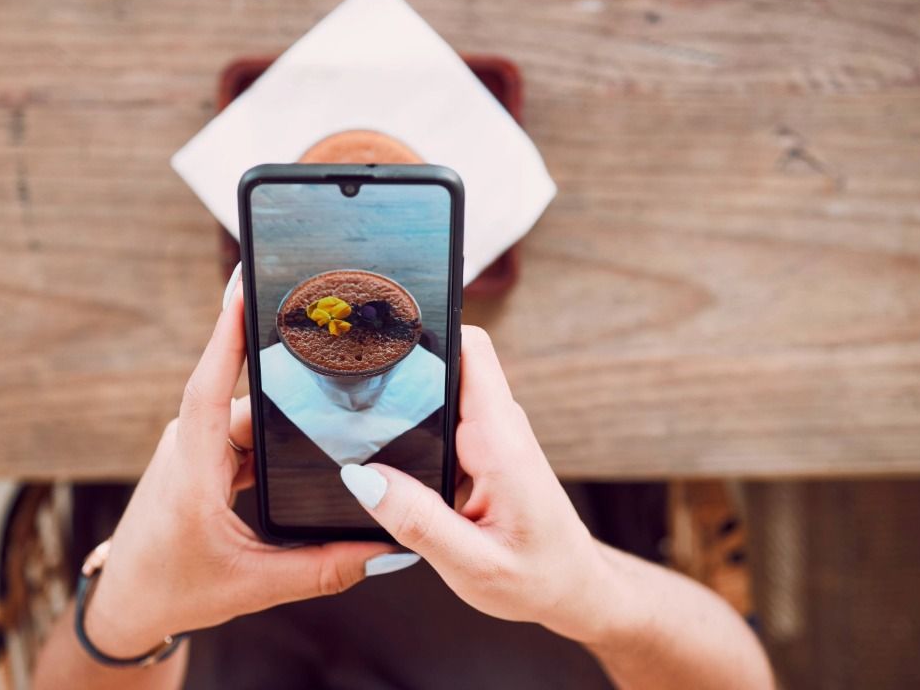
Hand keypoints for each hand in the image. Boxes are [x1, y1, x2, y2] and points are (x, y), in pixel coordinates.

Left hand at [84, 282, 399, 656]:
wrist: (126, 603)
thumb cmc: (172, 590)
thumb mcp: (255, 585)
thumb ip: (323, 569)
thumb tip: (384, 550)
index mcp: (192, 470)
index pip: (207, 386)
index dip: (227, 334)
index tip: (243, 286)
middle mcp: (190, 446)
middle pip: (246, 393)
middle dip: (289, 366)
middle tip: (335, 328)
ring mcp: (194, 448)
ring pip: (249, 411)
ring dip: (287, 402)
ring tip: (339, 379)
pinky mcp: (202, 456)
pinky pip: (243, 428)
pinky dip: (276, 428)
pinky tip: (312, 427)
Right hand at [338, 326, 635, 643]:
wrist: (574, 590)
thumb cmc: (536, 579)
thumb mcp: (472, 565)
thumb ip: (417, 521)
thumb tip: (361, 476)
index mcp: (500, 442)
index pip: (469, 348)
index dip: (426, 330)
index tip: (376, 339)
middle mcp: (498, 427)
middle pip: (446, 359)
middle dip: (398, 364)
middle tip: (345, 387)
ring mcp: (491, 434)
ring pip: (441, 387)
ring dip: (402, 396)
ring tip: (352, 417)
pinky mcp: (483, 448)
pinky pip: (443, 415)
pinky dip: (412, 423)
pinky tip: (383, 449)